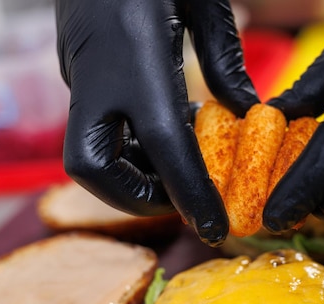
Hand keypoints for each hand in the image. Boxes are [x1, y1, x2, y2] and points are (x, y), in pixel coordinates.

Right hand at [55, 0, 258, 245]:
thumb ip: (223, 58)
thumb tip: (247, 110)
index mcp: (137, 55)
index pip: (163, 143)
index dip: (189, 192)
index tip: (213, 227)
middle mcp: (98, 74)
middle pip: (92, 168)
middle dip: (136, 200)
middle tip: (180, 204)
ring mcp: (79, 75)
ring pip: (85, 157)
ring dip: (130, 180)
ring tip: (175, 178)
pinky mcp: (77, 73)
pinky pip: (92, 133)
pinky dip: (125, 153)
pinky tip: (158, 143)